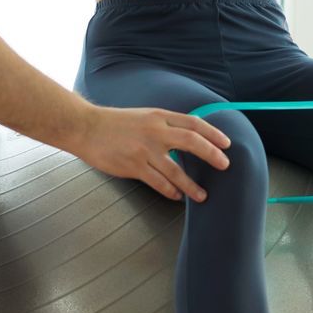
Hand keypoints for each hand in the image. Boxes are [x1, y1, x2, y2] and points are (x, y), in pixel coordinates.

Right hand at [67, 106, 232, 201]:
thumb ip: (164, 124)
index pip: (193, 123)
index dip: (213, 133)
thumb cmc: (114, 123)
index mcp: (159, 116)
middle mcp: (155, 131)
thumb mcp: (144, 116)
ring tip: (203, 195)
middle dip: (212, 154)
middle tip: (225, 165)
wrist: (86, 128)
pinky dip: (171, 191)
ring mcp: (144, 150)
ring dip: (192, 185)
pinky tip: (178, 196)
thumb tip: (188, 134)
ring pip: (176, 170)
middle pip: (192, 142)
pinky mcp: (134, 166)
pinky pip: (158, 182)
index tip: (226, 144)